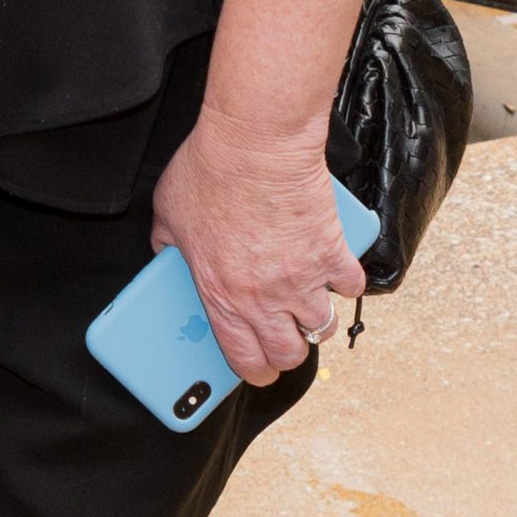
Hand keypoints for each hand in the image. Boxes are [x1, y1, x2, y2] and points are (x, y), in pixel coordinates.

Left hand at [149, 107, 366, 386]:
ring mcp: (303, 279)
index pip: (243, 359)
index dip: (254, 372)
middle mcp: (265, 297)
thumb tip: (166, 253)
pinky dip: (345, 282)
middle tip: (284, 339)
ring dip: (316, 320)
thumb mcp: (167, 211)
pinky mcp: (332, 254)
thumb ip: (167, 243)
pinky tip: (335, 271)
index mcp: (222, 294)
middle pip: (289, 354)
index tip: (258, 371)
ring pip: (322, 327)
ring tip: (310, 305)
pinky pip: (350, 286)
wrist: (254, 144)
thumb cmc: (209, 171)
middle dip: (287, 352)